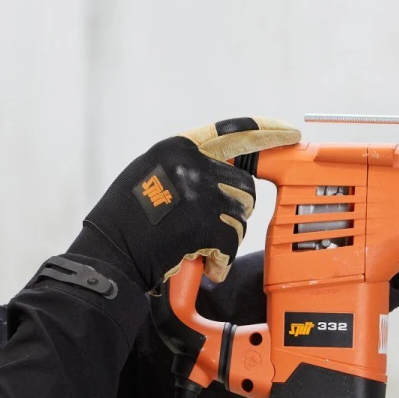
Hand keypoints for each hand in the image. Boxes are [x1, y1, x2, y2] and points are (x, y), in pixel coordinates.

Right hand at [69, 118, 298, 290]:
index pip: (233, 132)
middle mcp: (191, 164)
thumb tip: (223, 173)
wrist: (110, 254)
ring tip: (200, 249)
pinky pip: (231, 243)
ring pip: (242, 216)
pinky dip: (221, 261)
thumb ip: (187, 169)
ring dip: (227, 238)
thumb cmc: (125, 222)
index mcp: (178, 149)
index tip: (289, 133)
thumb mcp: (151, 175)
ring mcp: (200, 193)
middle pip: (244, 187)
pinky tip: (206, 266)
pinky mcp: (204, 223)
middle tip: (213, 232)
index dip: (265, 132)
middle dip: (236, 213)